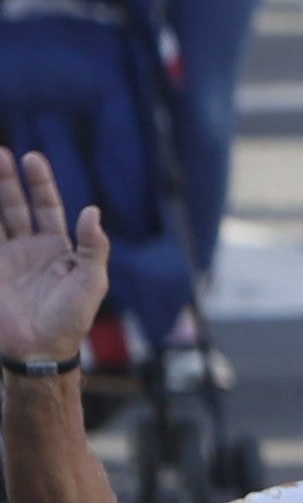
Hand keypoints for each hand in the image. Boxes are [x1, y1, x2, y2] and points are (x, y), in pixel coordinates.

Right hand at [0, 144, 112, 362]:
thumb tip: (92, 210)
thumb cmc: (72, 318)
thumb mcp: (92, 281)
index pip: (48, 207)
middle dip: (9, 181)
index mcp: (59, 247)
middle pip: (17, 206)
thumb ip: (93, 246)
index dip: (40, 184)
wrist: (40, 349)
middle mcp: (31, 248)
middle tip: (0, 153)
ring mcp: (7, 258)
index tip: (32, 158)